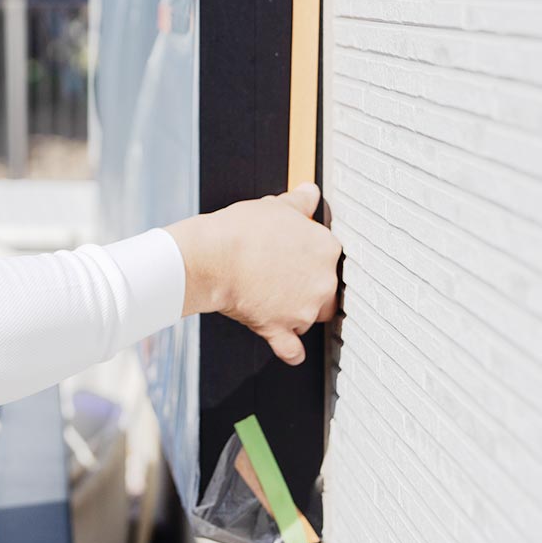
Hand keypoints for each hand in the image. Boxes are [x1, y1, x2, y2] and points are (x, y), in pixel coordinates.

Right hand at [164, 182, 341, 365]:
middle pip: (325, 290)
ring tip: (269, 298)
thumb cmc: (241, 230)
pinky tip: (290, 350)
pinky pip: (292, 349)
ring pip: (308, 316)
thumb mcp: (276, 206)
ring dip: (295, 312)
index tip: (292, 255)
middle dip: (305, 286)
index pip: (329, 257)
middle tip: (280, 276)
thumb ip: (300, 202)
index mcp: (327, 248)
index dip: (308, 256)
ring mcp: (303, 309)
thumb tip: (310, 192)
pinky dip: (291, 350)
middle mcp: (323, 281)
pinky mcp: (281, 329)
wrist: (212, 257)